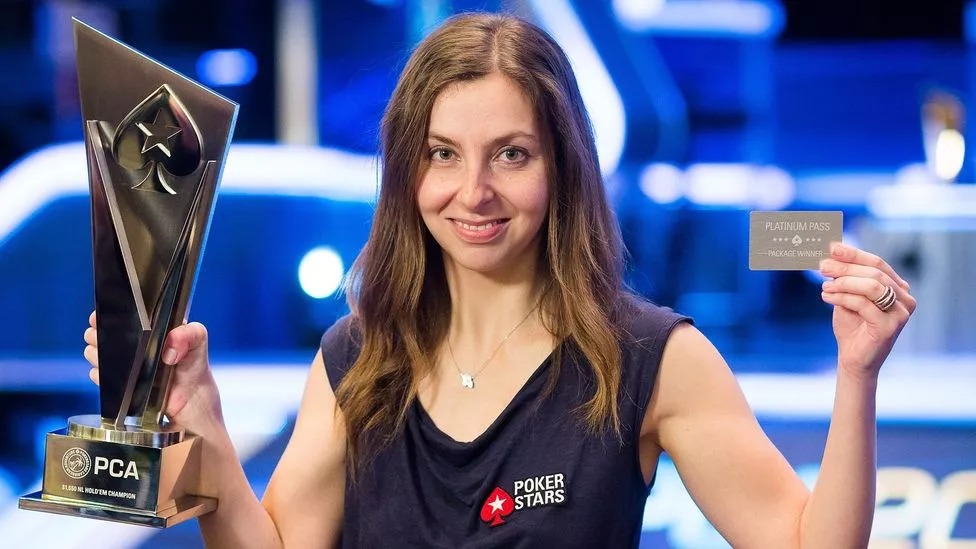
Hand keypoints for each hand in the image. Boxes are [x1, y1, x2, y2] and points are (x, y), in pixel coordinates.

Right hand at [84, 311, 223, 430]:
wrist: (192, 400)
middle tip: (111, 340)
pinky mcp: (119, 381)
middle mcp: (132, 341)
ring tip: (114, 358)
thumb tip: (169, 347)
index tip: (101, 317)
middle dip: (99, 334)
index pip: (120, 312)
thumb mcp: (198, 342)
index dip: (108, 313)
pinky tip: (115, 374)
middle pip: (100, 332)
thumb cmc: (194, 365)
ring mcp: (124, 362)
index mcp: (148, 325)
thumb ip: (190, 335)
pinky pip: (98, 374)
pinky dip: (101, 373)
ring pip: (94, 351)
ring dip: (98, 353)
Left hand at [819, 242, 916, 379]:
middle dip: (845, 267)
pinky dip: (842, 297)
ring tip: (824, 285)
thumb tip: (831, 255)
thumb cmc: (852, 327)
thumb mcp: (847, 297)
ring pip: (871, 286)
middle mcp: (905, 298)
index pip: (877, 263)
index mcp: (898, 288)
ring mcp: (901, 313)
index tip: (832, 248)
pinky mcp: (890, 326)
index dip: (854, 254)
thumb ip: (845, 278)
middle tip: (823, 266)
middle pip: (874, 272)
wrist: (853, 359)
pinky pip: (863, 304)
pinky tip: (826, 296)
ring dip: (843, 282)